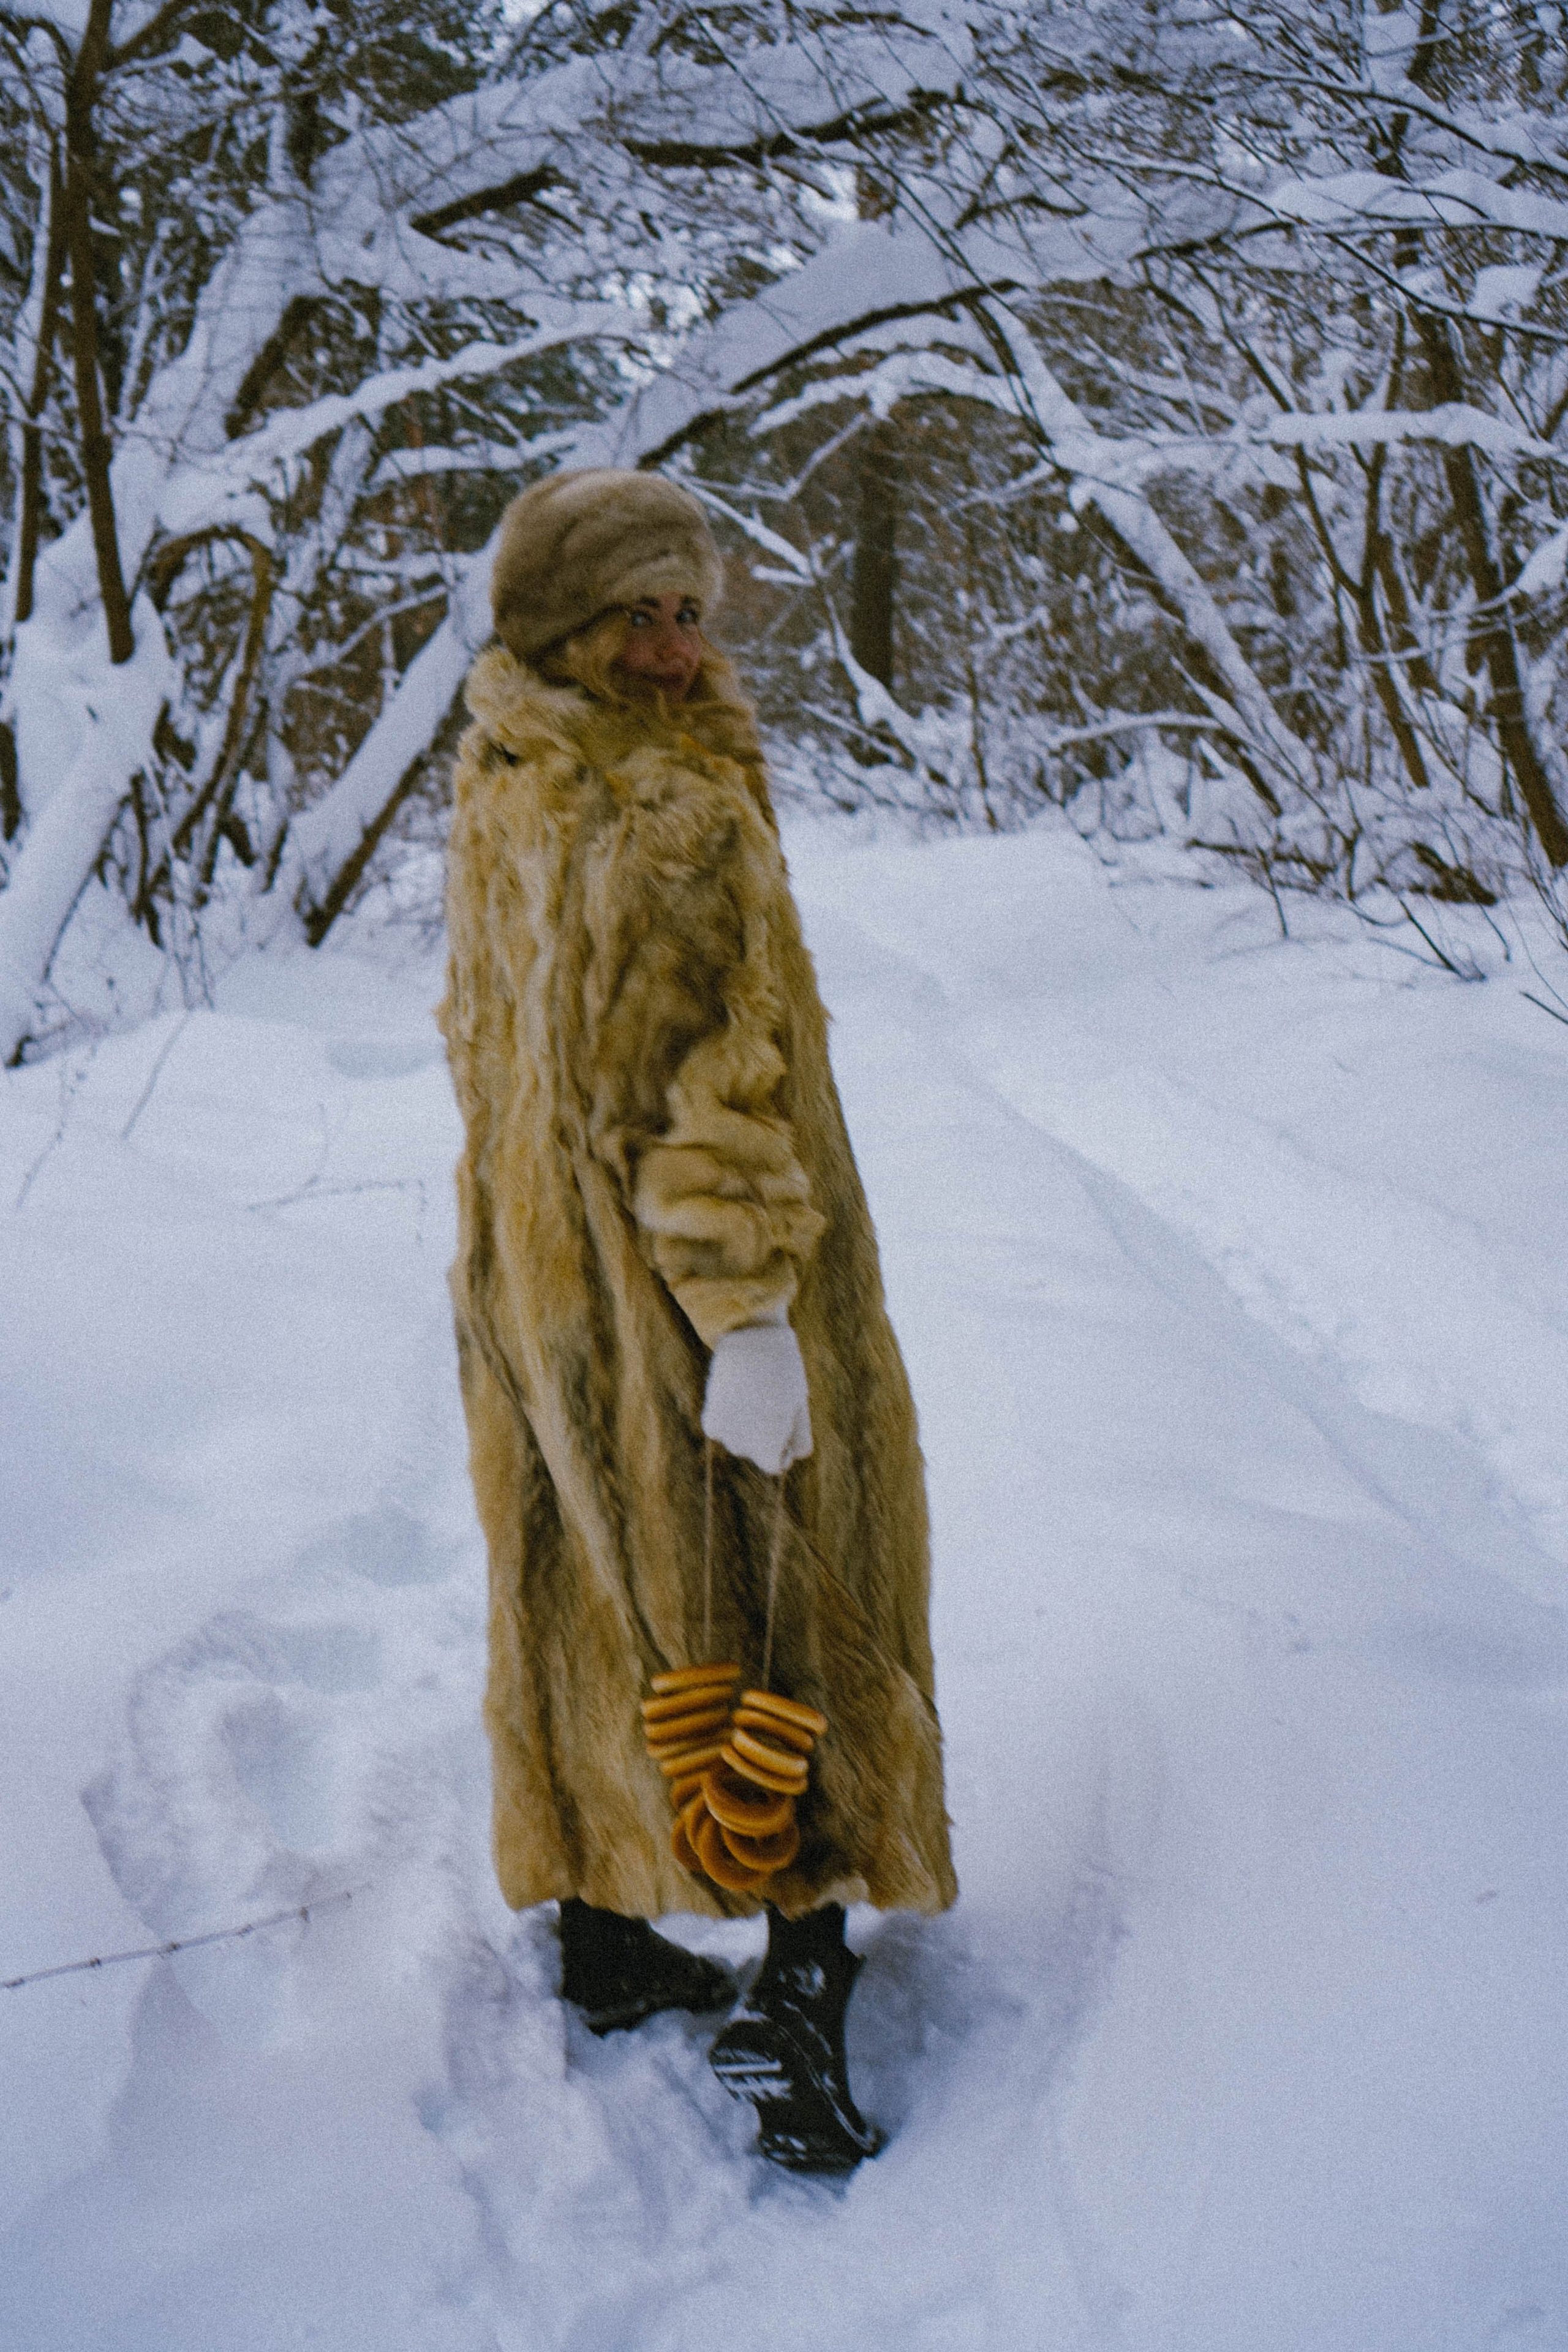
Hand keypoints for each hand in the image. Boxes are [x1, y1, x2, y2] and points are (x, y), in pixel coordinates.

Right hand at [701, 1322, 812, 1475]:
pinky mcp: (710, 1420)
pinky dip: (730, 1416)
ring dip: (746, 1425)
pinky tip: (738, 1394)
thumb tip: (792, 1457)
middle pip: (756, 1451)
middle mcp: (742, 1447)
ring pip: (739, 1439)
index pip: (775, 1465)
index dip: (784, 1447)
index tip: (786, 1421)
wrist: (750, 1341)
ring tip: (755, 1393)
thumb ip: (800, 1437)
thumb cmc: (783, 1373)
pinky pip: (723, 1428)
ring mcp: (723, 1434)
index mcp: (768, 1448)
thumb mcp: (799, 1405)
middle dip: (764, 1434)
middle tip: (771, 1399)